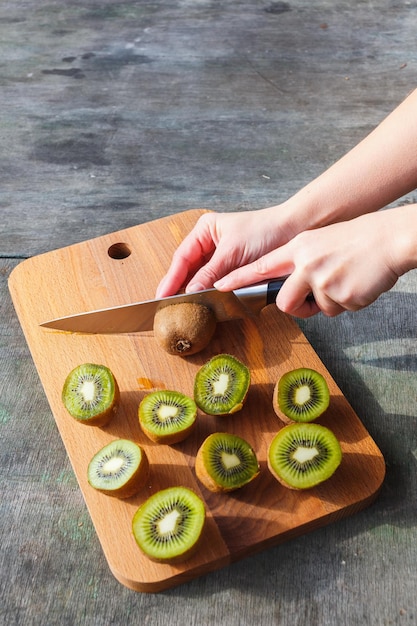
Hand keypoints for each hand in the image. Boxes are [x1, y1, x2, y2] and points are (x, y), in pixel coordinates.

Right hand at [156, 207, 294, 296]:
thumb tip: (191, 292)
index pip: (182, 257)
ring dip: (196, 291)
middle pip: (189, 269)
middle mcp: (210, 242)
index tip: (162, 296)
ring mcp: (222, 256)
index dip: (171, 278)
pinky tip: (205, 302)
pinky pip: (217, 282)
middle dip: (180, 286)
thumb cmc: (265, 231)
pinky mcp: (235, 269)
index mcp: (205, 230)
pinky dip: (211, 292)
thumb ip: (210, 274)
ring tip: (183, 307)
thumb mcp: (232, 253)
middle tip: (168, 306)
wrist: (295, 231)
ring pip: (202, 278)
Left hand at [214, 210, 401, 317]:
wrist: (389, 239)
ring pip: (317, 309)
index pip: (261, 267)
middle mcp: (306, 264)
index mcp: (298, 248)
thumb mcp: (319, 242)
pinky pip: (338, 310)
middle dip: (295, 308)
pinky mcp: (342, 296)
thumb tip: (288, 288)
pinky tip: (358, 284)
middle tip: (309, 301)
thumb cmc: (356, 240)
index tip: (218, 287)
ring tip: (346, 280)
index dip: (238, 279)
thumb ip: (299, 262)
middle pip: (284, 302)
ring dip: (330, 302)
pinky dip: (349, 302)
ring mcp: (324, 281)